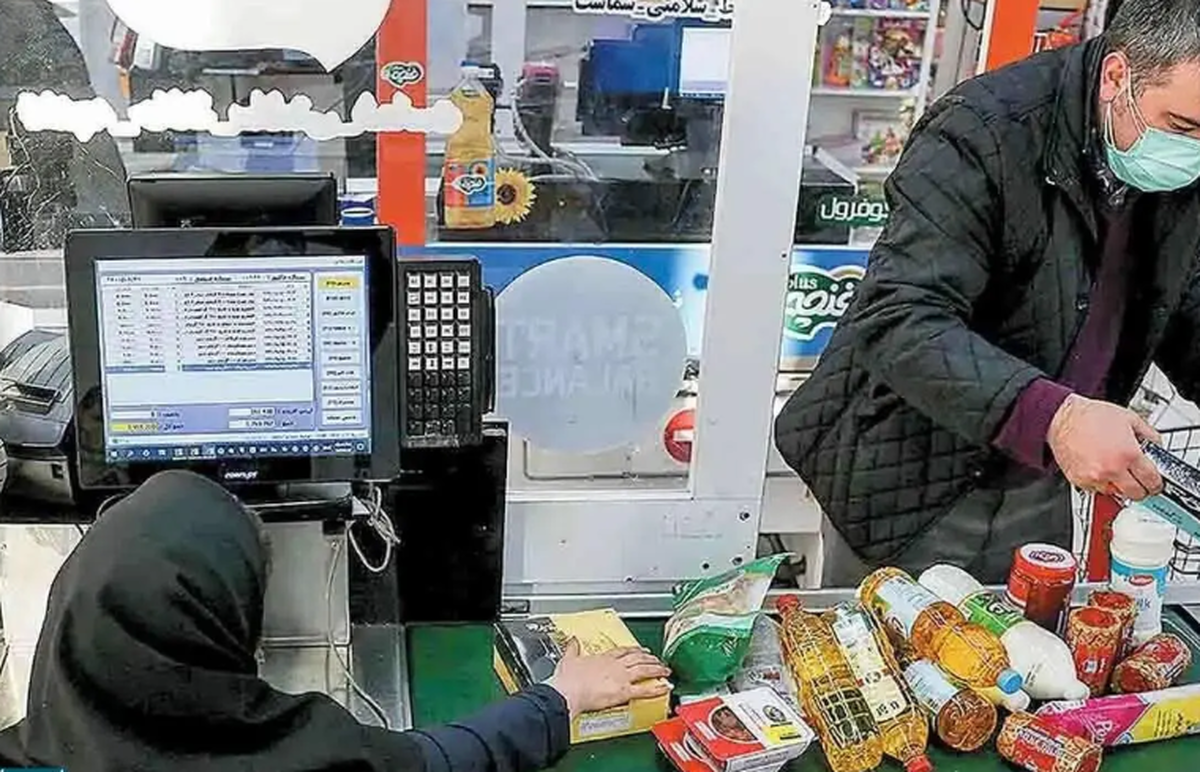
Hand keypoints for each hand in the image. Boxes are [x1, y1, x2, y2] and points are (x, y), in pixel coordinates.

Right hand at [546, 640, 671, 717]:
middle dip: (650, 658)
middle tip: (657, 659)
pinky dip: (656, 689)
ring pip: (644, 670)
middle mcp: (615, 665)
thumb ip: (572, 648)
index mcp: (603, 658)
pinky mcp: (623, 691)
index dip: (634, 650)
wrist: (568, 692)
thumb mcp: (568, 659)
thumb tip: (573, 641)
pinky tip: (664, 688)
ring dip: (657, 669)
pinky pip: (644, 690)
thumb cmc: (567, 680)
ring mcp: (621, 677)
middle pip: (637, 658)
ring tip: (665, 670)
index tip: (641, 650)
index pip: (623, 651)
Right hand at [1048, 394, 1162, 499]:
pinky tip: (1099, 468)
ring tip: (1115, 470)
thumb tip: (1156, 447)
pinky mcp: (1080, 480)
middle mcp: (1112, 469)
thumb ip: (1149, 435)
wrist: (1061, 418)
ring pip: (1116, 494)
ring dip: (1119, 486)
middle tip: (1140, 482)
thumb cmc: (1091, 416)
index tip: (1156, 483)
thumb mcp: (1129, 418)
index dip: (1157, 483)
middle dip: (1141, 489)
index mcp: (1128, 454)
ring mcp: (1095, 477)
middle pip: (1136, 494)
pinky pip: (1097, 489)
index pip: (1152, 481)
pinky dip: (1101, 482)